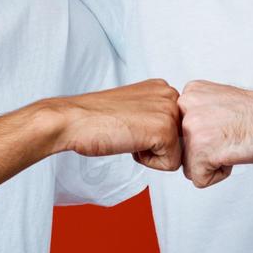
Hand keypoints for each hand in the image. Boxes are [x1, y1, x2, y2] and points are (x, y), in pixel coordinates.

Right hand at [52, 79, 182, 171]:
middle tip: (128, 132)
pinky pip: (171, 164)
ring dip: (152, 153)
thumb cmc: (95, 119)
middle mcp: (170, 95)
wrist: (73, 121)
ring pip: (177, 152)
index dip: (153, 136)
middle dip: (156, 145)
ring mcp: (169, 111)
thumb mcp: (134, 109)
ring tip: (128, 136)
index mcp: (162, 88)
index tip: (130, 126)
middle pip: (180, 140)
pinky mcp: (165, 130)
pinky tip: (129, 143)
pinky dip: (149, 163)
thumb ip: (155, 114)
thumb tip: (174, 136)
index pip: (176, 126)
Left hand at [177, 81, 252, 187]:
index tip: (229, 126)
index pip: (182, 131)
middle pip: (182, 148)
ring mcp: (191, 126)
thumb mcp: (221, 103)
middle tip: (234, 134)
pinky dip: (221, 174)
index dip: (208, 136)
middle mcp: (186, 105)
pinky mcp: (200, 150)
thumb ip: (200, 113)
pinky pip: (199, 180)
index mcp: (191, 92)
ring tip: (236, 142)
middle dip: (208, 150)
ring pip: (189, 165)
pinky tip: (237, 153)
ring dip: (214, 162)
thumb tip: (184, 135)